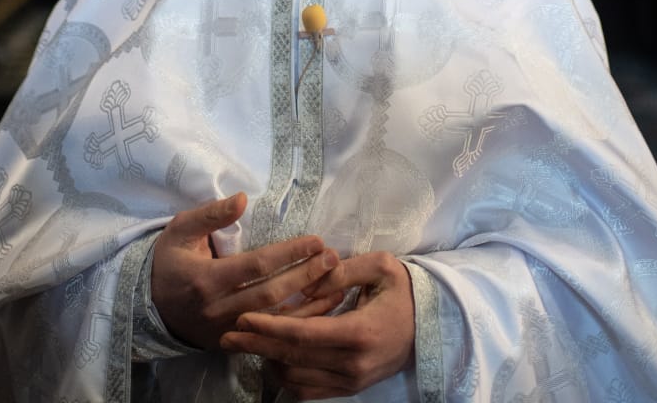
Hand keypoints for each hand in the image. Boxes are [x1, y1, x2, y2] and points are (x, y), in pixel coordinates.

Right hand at [150, 192, 341, 350]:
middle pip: (270, 295)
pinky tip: (320, 312)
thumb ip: (211, 214)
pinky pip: (270, 336)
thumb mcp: (181, 229)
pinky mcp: (233, 343)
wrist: (148, 306)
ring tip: (337, 285)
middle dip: (305, 276)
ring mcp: (226, 331)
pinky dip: (297, 325)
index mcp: (206, 280)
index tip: (315, 240)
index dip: (288, 254)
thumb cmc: (169, 260)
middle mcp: (218, 310)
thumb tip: (242, 198)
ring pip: (275, 322)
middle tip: (334, 258)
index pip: (255, 267)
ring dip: (309, 305)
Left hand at [220, 250, 415, 397]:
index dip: (269, 327)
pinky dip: (286, 377)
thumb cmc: (403, 291)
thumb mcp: (380, 267)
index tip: (243, 317)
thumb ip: (343, 270)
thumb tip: (310, 276)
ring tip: (247, 342)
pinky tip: (272, 358)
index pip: (303, 335)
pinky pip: (309, 392)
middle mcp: (352, 365)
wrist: (428, 326)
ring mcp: (350, 382)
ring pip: (296, 380)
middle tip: (228, 334)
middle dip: (257, 345)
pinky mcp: (349, 390)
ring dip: (268, 361)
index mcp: (358, 333)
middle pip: (293, 359)